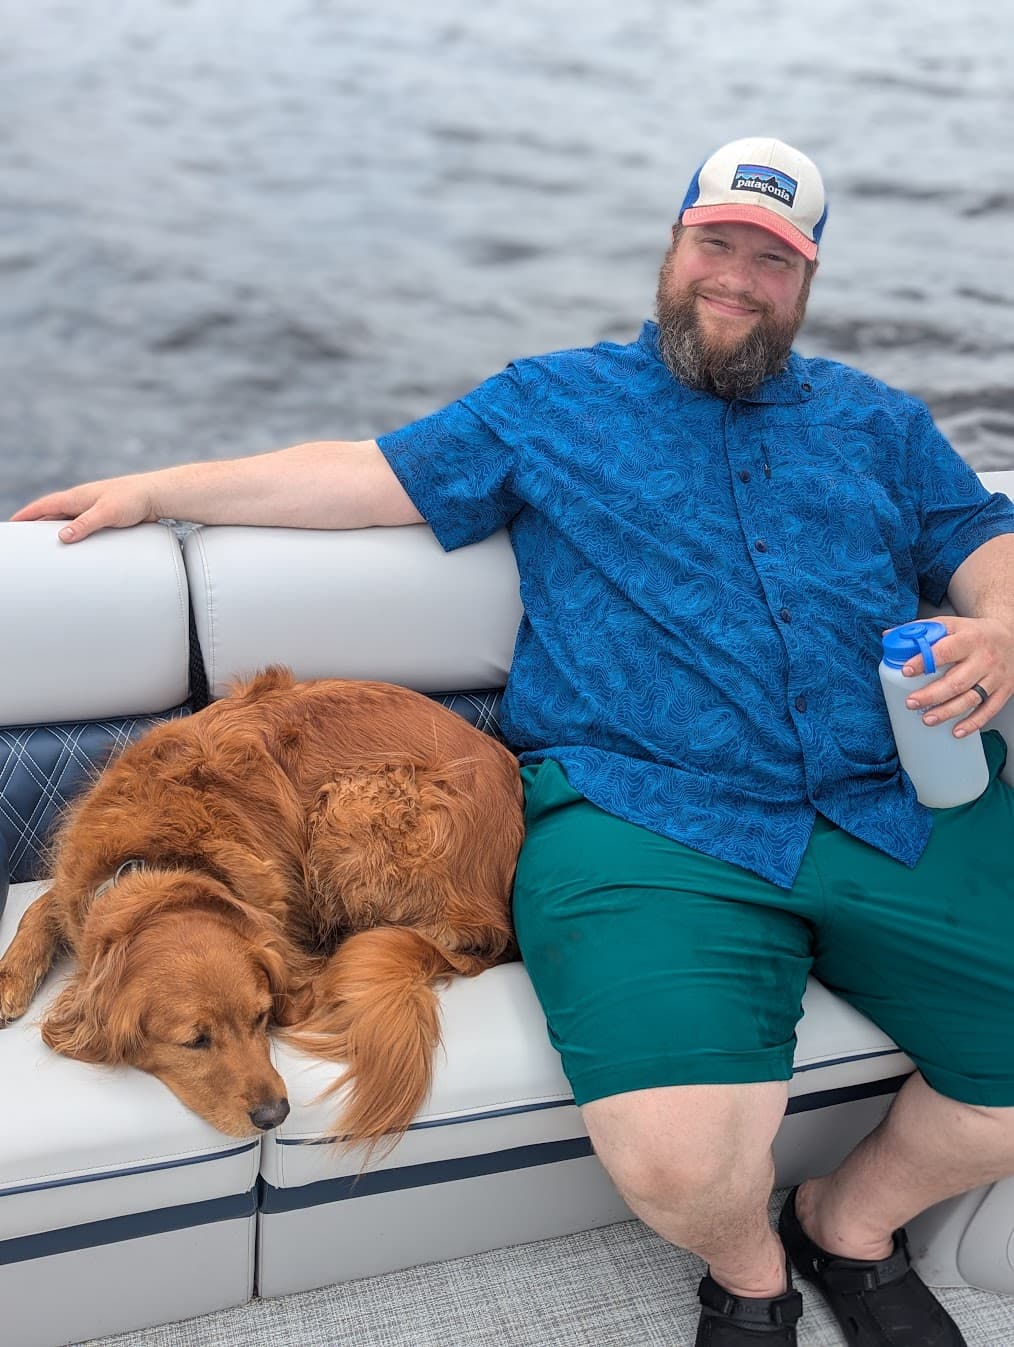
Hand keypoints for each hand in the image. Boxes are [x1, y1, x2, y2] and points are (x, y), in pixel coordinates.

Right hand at [10, 474, 160, 541]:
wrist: (155, 495)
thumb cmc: (133, 499)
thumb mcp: (107, 513)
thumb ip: (84, 525)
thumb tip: (62, 537)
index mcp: (77, 497)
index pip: (44, 506)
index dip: (27, 514)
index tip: (13, 524)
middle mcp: (81, 501)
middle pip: (52, 513)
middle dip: (36, 523)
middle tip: (23, 537)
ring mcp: (92, 507)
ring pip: (66, 519)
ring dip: (54, 528)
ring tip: (43, 542)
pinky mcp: (104, 515)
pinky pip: (81, 524)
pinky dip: (72, 531)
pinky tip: (73, 541)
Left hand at [887, 615, 1013, 736]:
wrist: (1012, 637)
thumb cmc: (975, 633)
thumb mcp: (951, 624)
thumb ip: (921, 630)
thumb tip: (889, 636)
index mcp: (969, 639)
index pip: (945, 650)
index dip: (924, 661)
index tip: (906, 671)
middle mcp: (984, 658)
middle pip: (957, 681)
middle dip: (932, 694)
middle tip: (911, 702)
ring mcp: (995, 676)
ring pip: (971, 698)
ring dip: (947, 711)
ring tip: (927, 719)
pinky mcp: (1004, 690)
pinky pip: (989, 710)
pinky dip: (973, 723)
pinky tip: (956, 731)